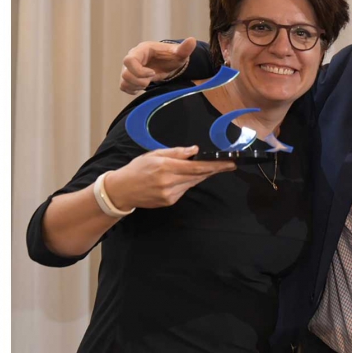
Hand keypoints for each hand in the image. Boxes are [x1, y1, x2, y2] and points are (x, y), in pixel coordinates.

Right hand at [106, 146, 234, 209]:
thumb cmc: (137, 168)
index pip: (196, 166)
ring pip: (193, 183)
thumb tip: (195, 150)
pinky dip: (188, 182)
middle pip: (198, 176)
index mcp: (166, 167)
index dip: (215, 165)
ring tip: (210, 168)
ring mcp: (170, 194)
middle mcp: (169, 182)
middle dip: (214, 170)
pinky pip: (185, 190)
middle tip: (228, 165)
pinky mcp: (169, 201)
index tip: (229, 163)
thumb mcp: (154, 154)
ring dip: (202, 176)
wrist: (122, 190)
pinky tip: (186, 177)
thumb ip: (176, 152)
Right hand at [119, 37, 196, 93]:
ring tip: (149, 82)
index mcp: (141, 50)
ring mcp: (128, 69)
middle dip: (140, 80)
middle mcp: (132, 59)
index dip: (139, 70)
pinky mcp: (128, 77)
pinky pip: (123, 87)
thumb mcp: (179, 53)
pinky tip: (145, 86)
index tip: (153, 74)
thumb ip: (184, 48)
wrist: (168, 63)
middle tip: (152, 79)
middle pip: (125, 73)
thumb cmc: (172, 57)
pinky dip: (133, 90)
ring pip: (124, 82)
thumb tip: (192, 40)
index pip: (129, 60)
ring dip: (137, 86)